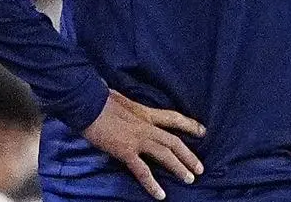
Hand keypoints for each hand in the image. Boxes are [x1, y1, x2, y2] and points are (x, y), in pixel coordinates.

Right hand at [82, 90, 205, 199]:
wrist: (87, 102)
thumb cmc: (98, 99)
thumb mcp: (121, 101)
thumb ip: (129, 111)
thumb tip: (127, 113)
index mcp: (145, 112)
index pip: (173, 117)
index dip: (189, 125)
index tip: (203, 131)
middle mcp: (146, 125)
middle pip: (174, 141)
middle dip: (189, 155)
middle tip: (200, 168)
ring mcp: (137, 138)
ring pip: (165, 154)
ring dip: (179, 168)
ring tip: (190, 179)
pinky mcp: (126, 150)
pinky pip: (142, 170)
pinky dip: (152, 184)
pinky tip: (160, 195)